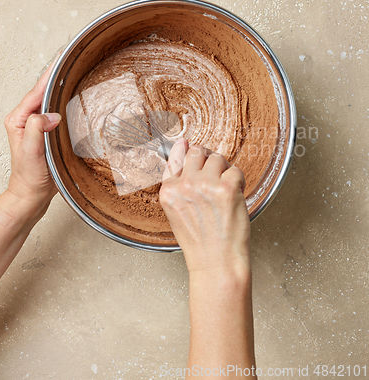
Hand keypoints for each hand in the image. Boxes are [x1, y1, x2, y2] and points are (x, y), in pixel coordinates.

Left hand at [3, 60, 60, 223]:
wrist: (32, 195)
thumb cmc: (29, 177)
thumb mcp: (31, 152)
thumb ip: (37, 130)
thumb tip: (51, 115)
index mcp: (19, 119)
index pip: (37, 91)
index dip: (50, 75)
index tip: (62, 59)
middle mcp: (28, 119)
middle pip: (44, 91)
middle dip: (57, 74)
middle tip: (71, 58)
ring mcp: (38, 125)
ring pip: (51, 100)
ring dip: (62, 86)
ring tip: (75, 71)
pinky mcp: (48, 132)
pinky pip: (58, 111)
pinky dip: (67, 102)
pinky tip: (76, 98)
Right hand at [160, 139, 250, 276]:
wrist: (216, 262)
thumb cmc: (200, 241)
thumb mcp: (176, 211)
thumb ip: (178, 182)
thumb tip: (183, 145)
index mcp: (169, 191)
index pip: (176, 157)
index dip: (187, 155)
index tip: (189, 150)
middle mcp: (185, 185)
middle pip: (198, 151)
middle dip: (208, 161)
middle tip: (214, 177)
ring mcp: (206, 185)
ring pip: (218, 158)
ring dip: (225, 171)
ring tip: (224, 191)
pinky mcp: (227, 188)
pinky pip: (235, 170)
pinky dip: (239, 182)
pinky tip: (234, 198)